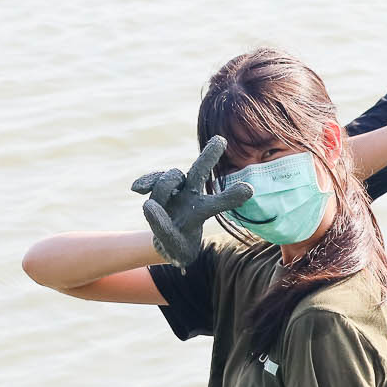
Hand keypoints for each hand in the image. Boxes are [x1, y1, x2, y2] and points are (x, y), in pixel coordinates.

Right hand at [131, 136, 251, 266]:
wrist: (166, 241)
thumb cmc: (177, 243)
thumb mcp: (176, 245)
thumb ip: (162, 228)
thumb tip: (146, 203)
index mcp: (203, 210)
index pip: (219, 202)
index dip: (231, 196)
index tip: (249, 189)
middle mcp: (191, 196)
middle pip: (199, 172)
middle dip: (208, 157)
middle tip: (221, 140)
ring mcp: (174, 191)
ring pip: (172, 177)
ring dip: (166, 185)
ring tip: (153, 205)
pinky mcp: (157, 190)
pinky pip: (152, 179)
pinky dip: (146, 181)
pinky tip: (137, 189)